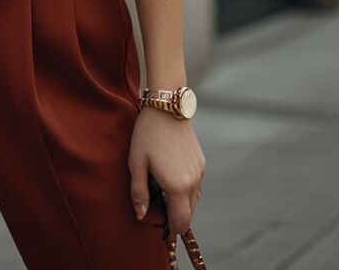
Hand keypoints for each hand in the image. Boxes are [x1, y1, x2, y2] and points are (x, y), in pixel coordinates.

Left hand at [128, 107, 205, 237]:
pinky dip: (186, 189)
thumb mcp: (136, 163)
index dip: (171, 229)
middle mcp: (193, 182)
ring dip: (181, 202)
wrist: (167, 108)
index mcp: (177, 186)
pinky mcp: (201, 162)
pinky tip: (171, 175)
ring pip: (194, 200)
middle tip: (157, 204)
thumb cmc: (148, 134)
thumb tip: (141, 215)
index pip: (181, 222)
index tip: (160, 226)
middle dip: (175, 216)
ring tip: (161, 187)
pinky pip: (196, 186)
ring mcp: (199, 172)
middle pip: (189, 214)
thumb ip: (139, 192)